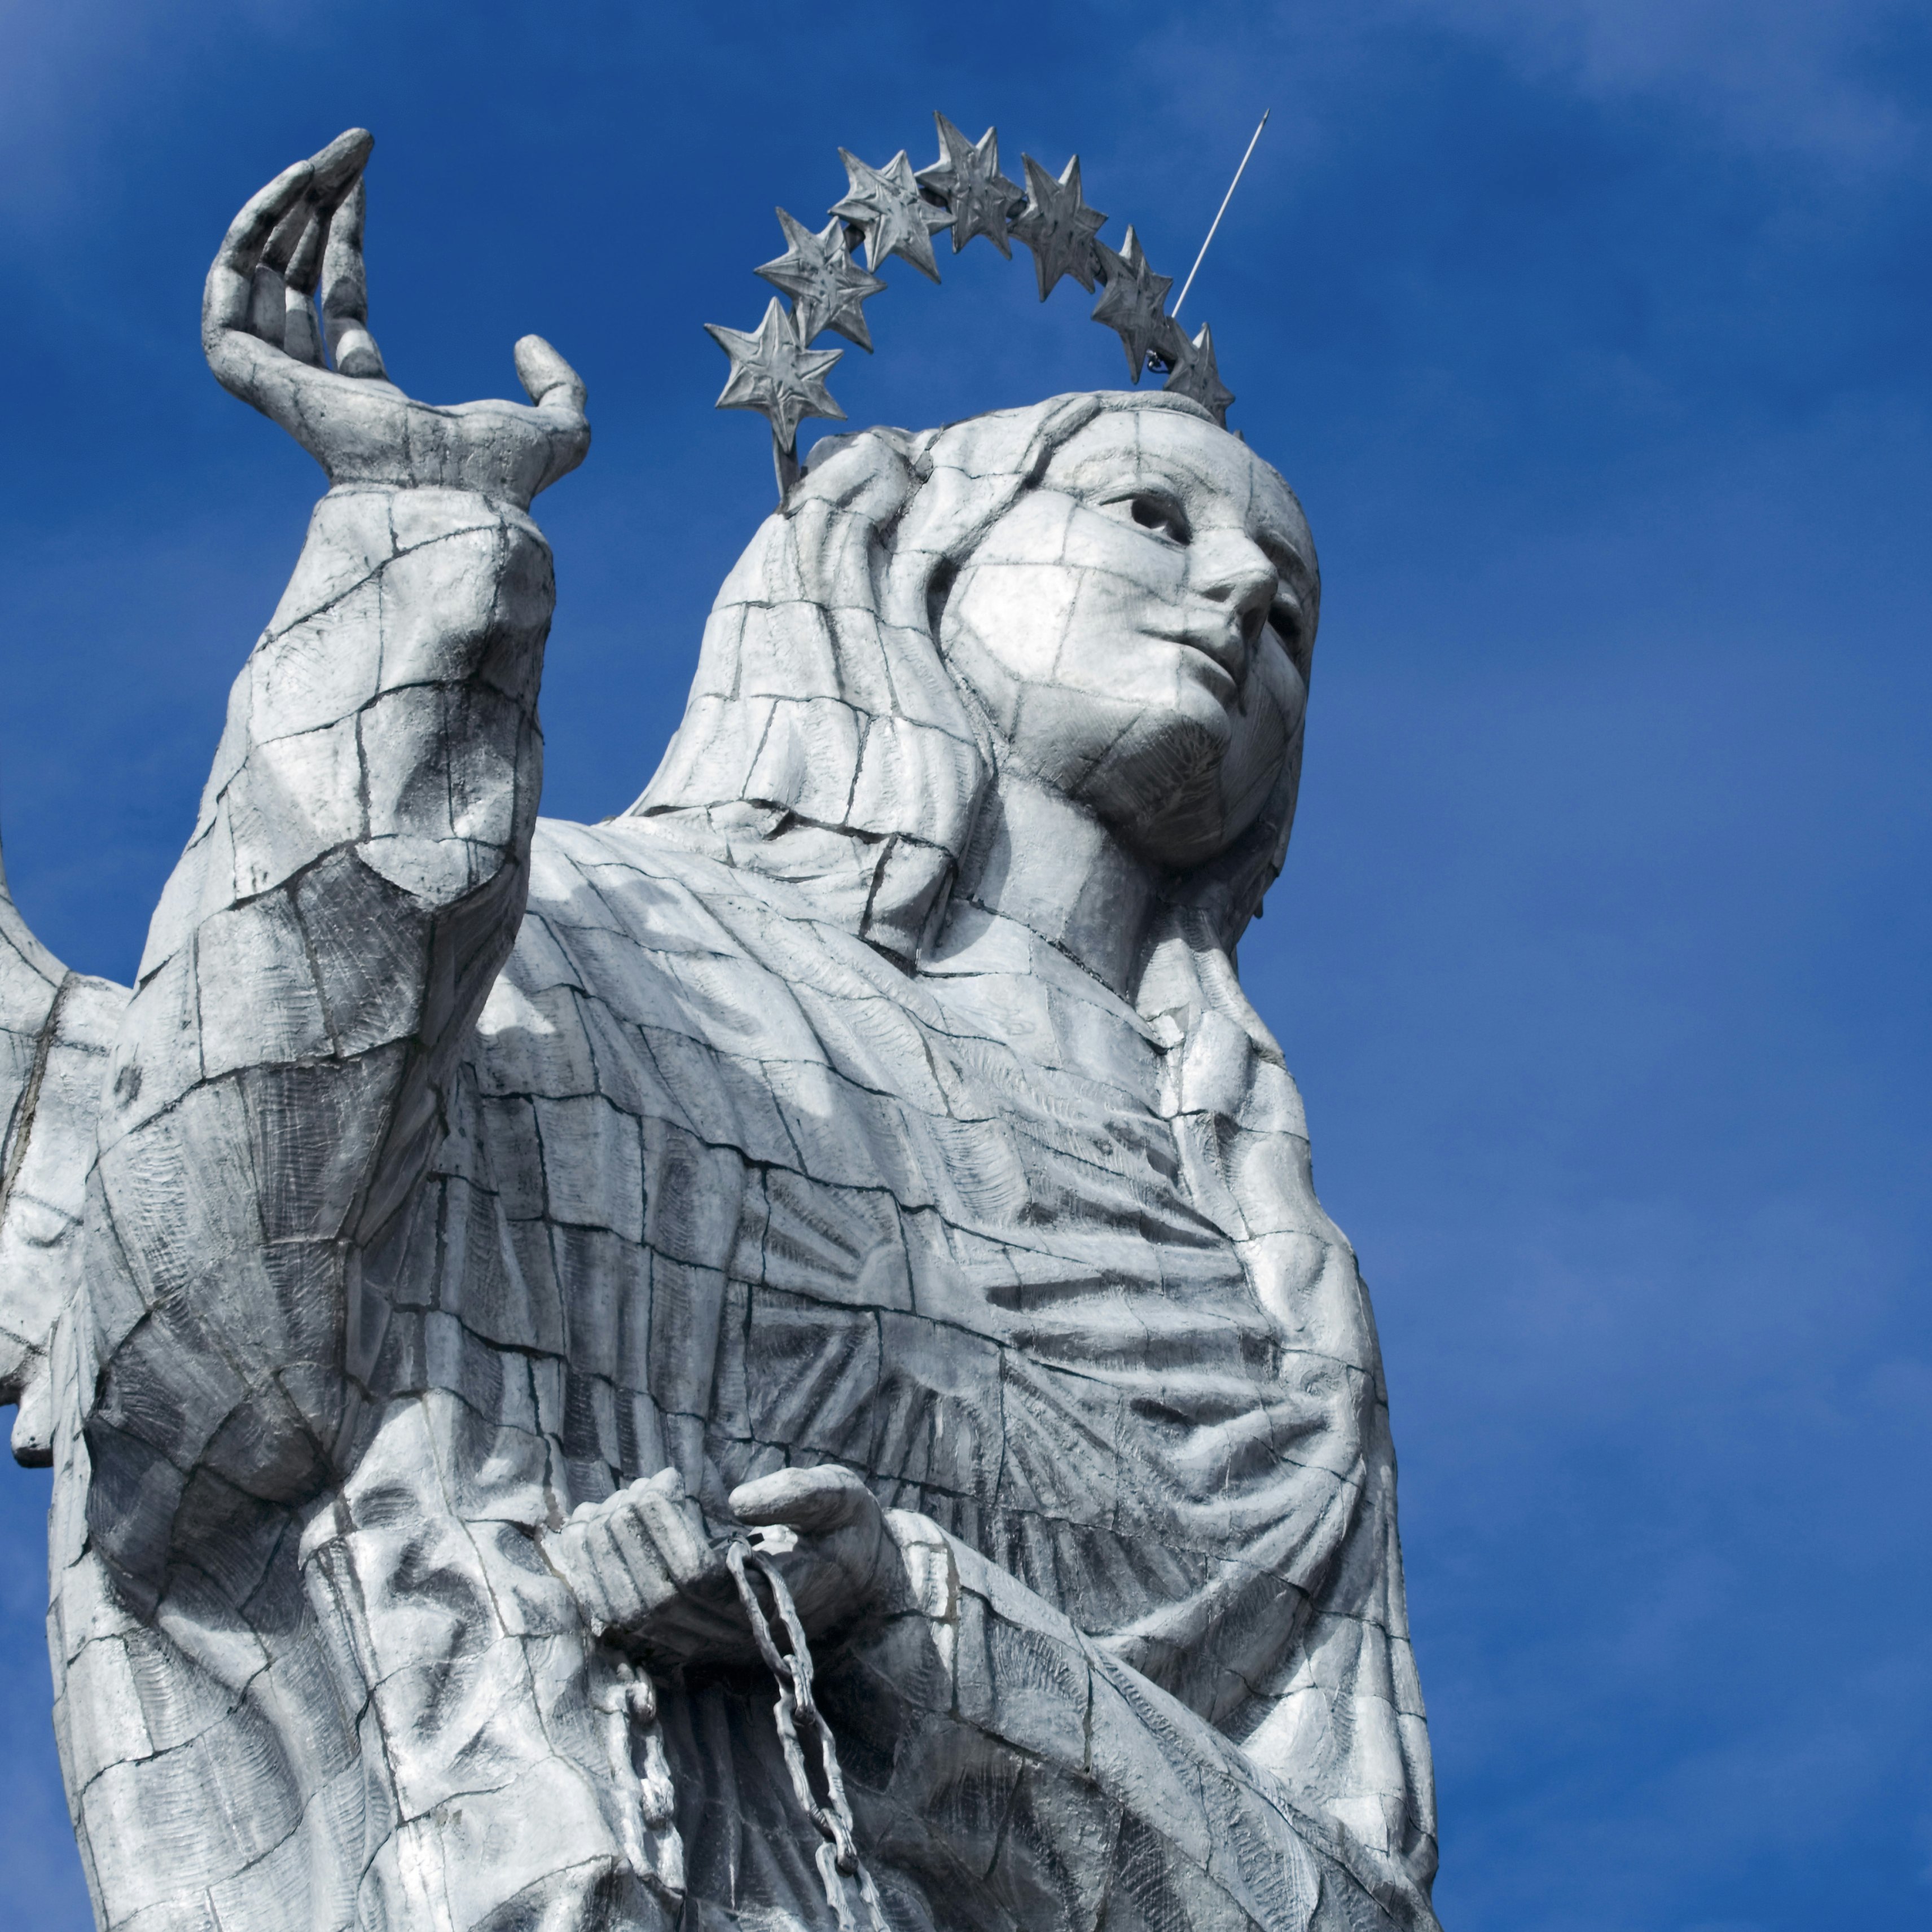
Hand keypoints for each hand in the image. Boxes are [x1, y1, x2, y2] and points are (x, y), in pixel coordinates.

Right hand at [203, 128, 588, 506]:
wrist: (456, 498)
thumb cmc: (501, 481)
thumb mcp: (558, 431)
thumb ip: (561, 389)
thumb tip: (526, 339)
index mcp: (373, 403)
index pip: (340, 305)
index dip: (345, 237)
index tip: (360, 176)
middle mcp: (319, 392)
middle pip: (297, 279)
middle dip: (316, 208)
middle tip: (346, 151)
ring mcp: (279, 384)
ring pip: (259, 275)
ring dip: (284, 208)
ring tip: (321, 158)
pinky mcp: (248, 373)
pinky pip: (231, 286)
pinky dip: (253, 231)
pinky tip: (295, 187)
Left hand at [542, 1464, 898, 1667]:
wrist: (861, 1596)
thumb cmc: (850, 1535)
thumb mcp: (844, 1499)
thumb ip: (801, 1494)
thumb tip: (735, 1500)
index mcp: (774, 1597)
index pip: (696, 1576)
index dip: (668, 1529)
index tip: (664, 1481)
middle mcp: (737, 1632)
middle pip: (656, 1599)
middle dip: (629, 1540)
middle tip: (626, 1493)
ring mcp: (710, 1644)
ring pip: (637, 1619)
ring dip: (605, 1564)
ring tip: (594, 1513)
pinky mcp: (692, 1642)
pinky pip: (632, 1627)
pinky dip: (601, 1586)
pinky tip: (587, 1544)